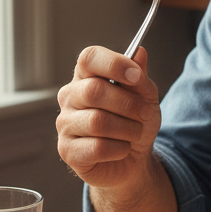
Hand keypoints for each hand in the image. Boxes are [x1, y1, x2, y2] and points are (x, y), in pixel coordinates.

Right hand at [56, 45, 161, 188]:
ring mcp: (65, 123)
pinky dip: (119, 149)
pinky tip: (121, 149)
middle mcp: (70, 96)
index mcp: (86, 76)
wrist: (133, 159)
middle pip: (94, 90)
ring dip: (127, 129)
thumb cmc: (134, 122)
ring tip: (135, 133)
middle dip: (128, 104)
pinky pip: (97, 147)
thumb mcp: (145, 97)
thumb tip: (140, 52)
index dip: (114, 64)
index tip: (137, 76)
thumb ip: (140, 77)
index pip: (89, 58)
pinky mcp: (67, 150)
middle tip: (146, 113)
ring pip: (97, 121)